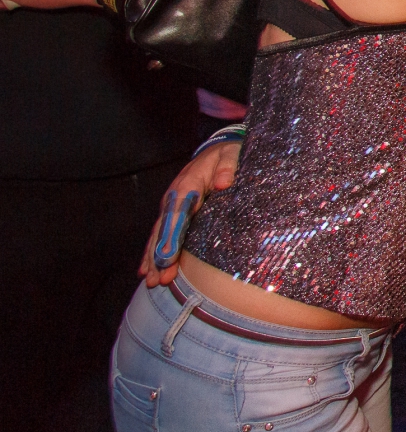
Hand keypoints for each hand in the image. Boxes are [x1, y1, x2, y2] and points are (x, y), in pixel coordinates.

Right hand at [139, 141, 241, 286]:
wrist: (217, 149)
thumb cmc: (227, 155)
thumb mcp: (232, 155)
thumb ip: (228, 167)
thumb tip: (224, 182)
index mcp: (188, 185)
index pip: (177, 214)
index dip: (171, 237)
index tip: (167, 257)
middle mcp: (174, 197)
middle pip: (164, 230)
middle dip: (159, 256)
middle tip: (158, 279)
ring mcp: (171, 206)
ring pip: (159, 235)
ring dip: (154, 259)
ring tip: (151, 281)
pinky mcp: (173, 212)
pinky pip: (160, 234)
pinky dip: (152, 252)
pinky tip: (146, 270)